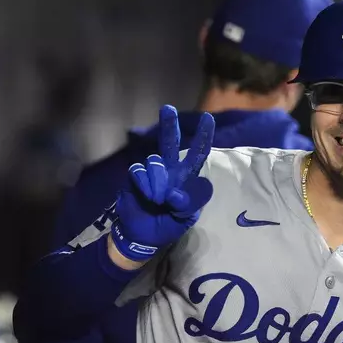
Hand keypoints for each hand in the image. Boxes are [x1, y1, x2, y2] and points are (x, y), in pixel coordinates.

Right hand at [111, 105, 214, 261]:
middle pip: (170, 143)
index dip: (203, 136)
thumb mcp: (186, 219)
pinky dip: (144, 184)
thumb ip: (189, 205)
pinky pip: (139, 171)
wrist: (142, 234)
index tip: (207, 118)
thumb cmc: (168, 224)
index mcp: (187, 178)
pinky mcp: (135, 176)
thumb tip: (174, 193)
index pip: (198, 154)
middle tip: (168, 108)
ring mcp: (152, 172)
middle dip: (169, 125)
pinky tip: (145, 196)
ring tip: (158, 199)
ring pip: (155, 162)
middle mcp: (170, 170)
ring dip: (157, 181)